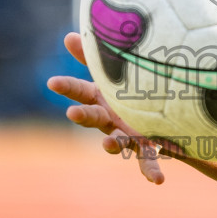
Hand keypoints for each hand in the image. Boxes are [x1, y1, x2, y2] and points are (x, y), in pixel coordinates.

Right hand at [46, 31, 171, 184]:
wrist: (164, 112)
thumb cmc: (132, 87)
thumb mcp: (114, 70)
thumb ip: (94, 57)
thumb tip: (69, 36)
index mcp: (101, 98)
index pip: (79, 90)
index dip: (66, 86)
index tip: (52, 82)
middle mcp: (110, 119)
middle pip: (92, 117)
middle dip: (82, 115)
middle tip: (72, 112)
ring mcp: (127, 134)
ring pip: (117, 142)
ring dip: (111, 145)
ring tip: (108, 144)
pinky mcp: (146, 147)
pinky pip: (147, 160)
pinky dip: (151, 171)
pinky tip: (157, 181)